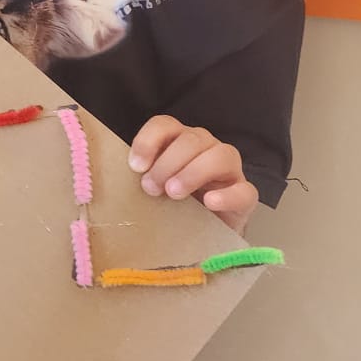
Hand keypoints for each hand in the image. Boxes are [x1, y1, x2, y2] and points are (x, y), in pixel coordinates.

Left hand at [129, 116, 256, 236]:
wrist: (204, 236)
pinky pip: (245, 190)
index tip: (135, 166)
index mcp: (181, 142)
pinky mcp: (245, 196)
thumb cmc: (174, 206)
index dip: (149, 140)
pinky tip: (210, 202)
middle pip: (191, 139)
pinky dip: (227, 195)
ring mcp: (230, 170)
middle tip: (151, 187)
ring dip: (193, 172)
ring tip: (174, 193)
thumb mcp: (155, 188)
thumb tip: (115, 182)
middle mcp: (207, 148)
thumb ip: (142, 177)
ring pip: (220, 155)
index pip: (166, 125)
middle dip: (167, 162)